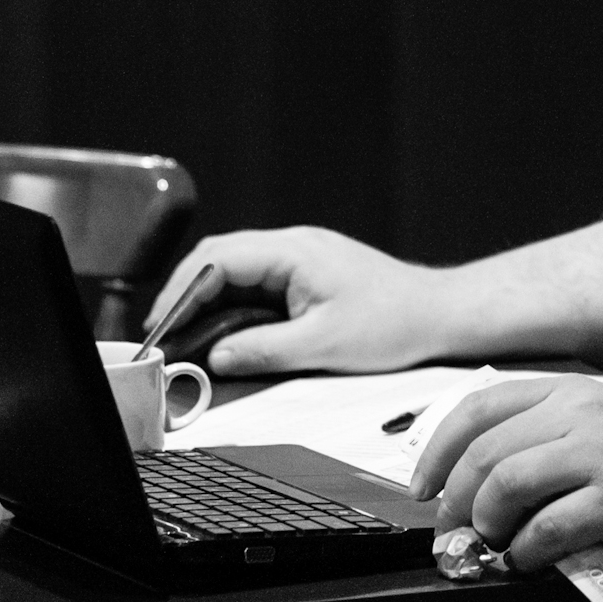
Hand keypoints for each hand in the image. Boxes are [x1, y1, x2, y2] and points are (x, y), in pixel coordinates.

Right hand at [144, 227, 448, 376]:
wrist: (440, 313)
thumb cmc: (394, 323)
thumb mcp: (324, 345)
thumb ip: (264, 350)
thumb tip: (216, 356)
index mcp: (293, 252)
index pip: (218, 259)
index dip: (182, 292)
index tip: (162, 326)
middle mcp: (293, 245)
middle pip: (220, 257)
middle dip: (185, 293)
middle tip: (164, 333)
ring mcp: (301, 257)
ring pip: (236, 268)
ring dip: (208, 297)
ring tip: (185, 334)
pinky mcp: (309, 273)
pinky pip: (258, 280)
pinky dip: (233, 302)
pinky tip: (224, 328)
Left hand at [414, 377, 602, 571]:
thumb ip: (552, 433)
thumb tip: (482, 476)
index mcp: (572, 391)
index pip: (478, 408)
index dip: (437, 451)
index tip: (423, 486)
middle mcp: (581, 414)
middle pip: (483, 453)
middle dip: (455, 501)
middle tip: (455, 534)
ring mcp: (600, 455)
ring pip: (505, 487)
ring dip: (488, 526)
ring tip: (498, 545)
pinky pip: (547, 529)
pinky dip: (526, 552)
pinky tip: (533, 560)